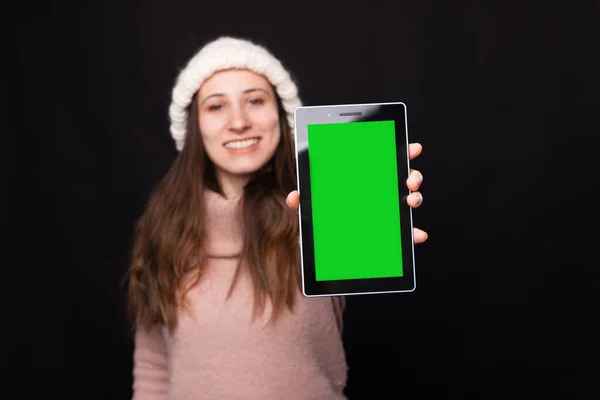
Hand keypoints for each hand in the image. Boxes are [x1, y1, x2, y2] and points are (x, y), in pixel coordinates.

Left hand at [286, 142, 428, 243]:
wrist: (326, 250)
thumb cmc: (321, 220)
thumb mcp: (311, 209)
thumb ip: (303, 202)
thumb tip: (295, 197)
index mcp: (363, 179)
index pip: (384, 159)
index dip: (401, 151)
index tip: (412, 149)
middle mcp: (379, 191)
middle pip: (403, 176)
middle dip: (412, 174)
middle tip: (409, 178)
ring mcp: (387, 210)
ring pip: (410, 199)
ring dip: (415, 198)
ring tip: (411, 200)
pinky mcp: (390, 231)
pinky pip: (406, 231)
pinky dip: (413, 233)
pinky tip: (417, 235)